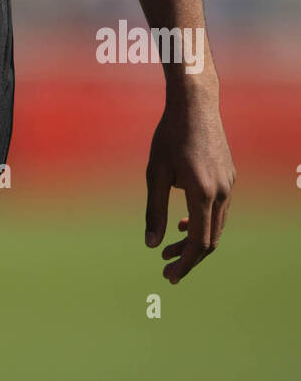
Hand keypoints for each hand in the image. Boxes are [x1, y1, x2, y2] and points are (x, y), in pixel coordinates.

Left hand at [144, 92, 235, 283]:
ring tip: (170, 245)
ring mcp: (229, 184)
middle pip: (210, 239)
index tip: (168, 275)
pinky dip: (203, 221)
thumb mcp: (155, 173)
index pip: (199, 242)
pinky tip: (183, 221)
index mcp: (203, 194)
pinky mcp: (229, 176)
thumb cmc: (170, 136)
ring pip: (217, 225)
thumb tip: (150, 244)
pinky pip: (220, 209)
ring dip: (195, 239)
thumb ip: (154, 211)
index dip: (184, 263)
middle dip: (189, 256)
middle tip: (166, 267)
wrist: (195, 104)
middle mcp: (222, 193)